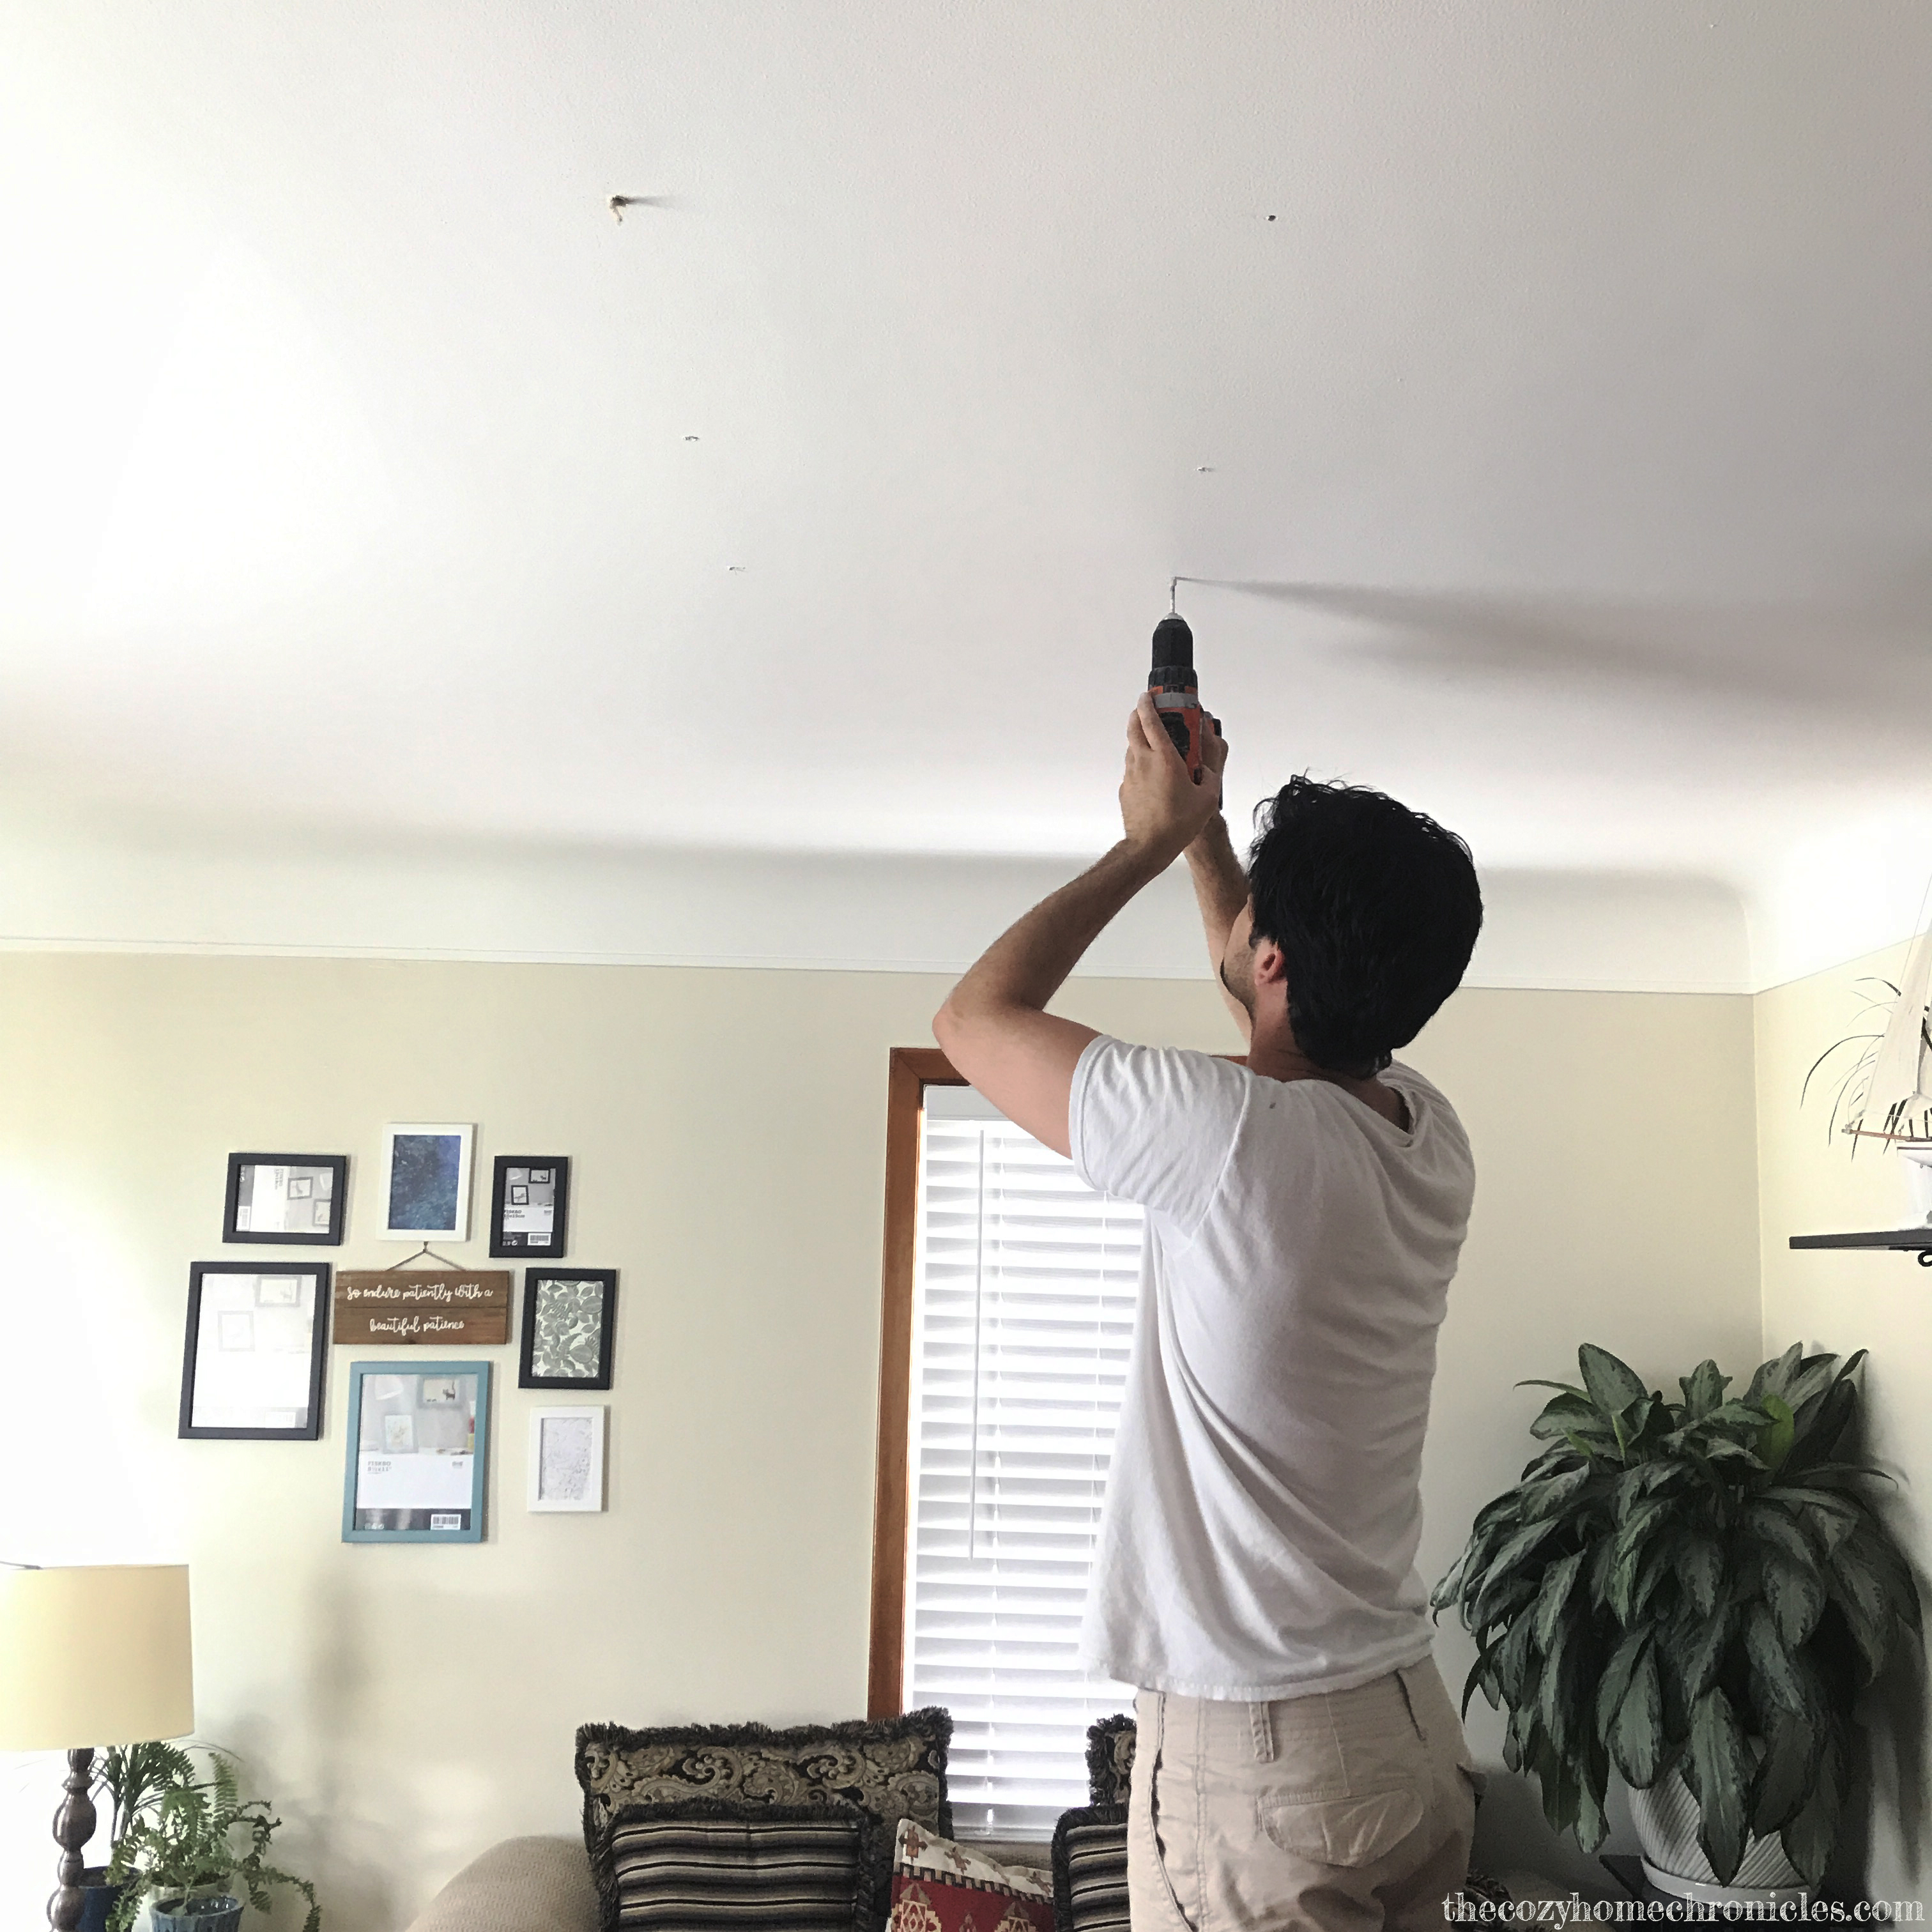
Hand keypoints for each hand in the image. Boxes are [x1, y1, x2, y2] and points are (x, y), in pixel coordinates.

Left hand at [1120, 694, 1223, 862]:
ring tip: (1156, 745)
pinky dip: (1141, 764)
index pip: (1150, 720)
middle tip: (1148, 710)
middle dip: (1139, 714)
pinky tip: (1154, 776)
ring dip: (1141, 740)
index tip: (1149, 695)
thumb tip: (1208, 768)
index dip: (1148, 704)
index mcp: (1163, 758)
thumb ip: (1210, 776)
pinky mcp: (1125, 789)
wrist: (1148, 846)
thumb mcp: (1206, 798)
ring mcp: (1131, 775)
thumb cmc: (1176, 824)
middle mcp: (1142, 762)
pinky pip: (1132, 769)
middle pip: (1134, 727)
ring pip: (1132, 748)